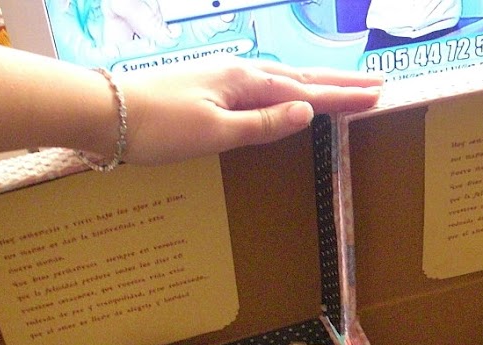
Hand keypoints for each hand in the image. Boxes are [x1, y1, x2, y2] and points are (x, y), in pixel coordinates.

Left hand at [116, 58, 382, 165]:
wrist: (105, 112)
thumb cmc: (160, 127)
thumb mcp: (216, 132)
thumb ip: (263, 123)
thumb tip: (308, 112)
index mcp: (247, 83)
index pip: (306, 92)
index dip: (342, 96)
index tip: (377, 95)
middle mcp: (240, 73)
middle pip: (300, 78)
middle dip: (339, 83)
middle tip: (375, 84)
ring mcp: (224, 77)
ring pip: (283, 79)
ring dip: (316, 83)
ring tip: (343, 86)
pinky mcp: (210, 86)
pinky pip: (263, 86)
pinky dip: (288, 88)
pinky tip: (287, 92)